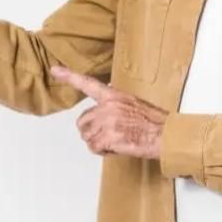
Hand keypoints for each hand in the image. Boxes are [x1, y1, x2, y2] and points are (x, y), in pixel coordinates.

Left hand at [49, 64, 168, 158]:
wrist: (166, 135)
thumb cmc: (154, 123)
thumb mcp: (133, 105)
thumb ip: (114, 107)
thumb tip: (103, 117)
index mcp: (114, 95)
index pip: (88, 83)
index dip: (69, 76)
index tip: (55, 70)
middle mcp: (108, 106)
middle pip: (82, 123)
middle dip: (92, 132)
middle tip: (109, 136)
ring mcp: (108, 121)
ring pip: (87, 137)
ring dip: (99, 143)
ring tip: (117, 141)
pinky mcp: (109, 136)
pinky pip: (94, 147)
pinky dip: (104, 151)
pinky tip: (118, 147)